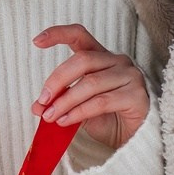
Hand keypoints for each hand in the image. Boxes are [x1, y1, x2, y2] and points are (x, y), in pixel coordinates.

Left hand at [31, 24, 148, 149]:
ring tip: (51, 116)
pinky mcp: (137, 95)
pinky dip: (79, 112)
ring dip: (66, 101)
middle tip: (42, 101)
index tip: (37, 41)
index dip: (59, 34)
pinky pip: (101, 101)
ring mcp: (130, 76)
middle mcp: (117, 61)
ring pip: (91, 83)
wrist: (134, 140)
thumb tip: (36, 106)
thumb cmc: (107, 118)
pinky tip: (66, 121)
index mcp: (101, 56)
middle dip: (57, 80)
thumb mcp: (77, 108)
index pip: (80, 35)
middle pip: (82, 60)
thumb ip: (59, 102)